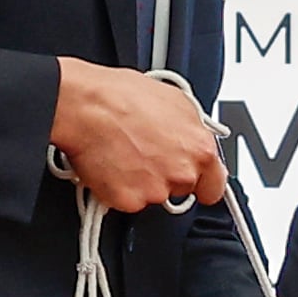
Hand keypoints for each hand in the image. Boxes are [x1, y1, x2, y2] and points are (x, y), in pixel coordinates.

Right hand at [49, 59, 223, 213]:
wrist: (82, 105)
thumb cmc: (120, 96)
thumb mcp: (173, 100)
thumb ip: (191, 128)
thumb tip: (192, 135)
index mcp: (200, 148)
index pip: (215, 186)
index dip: (203, 183)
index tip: (195, 183)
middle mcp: (182, 173)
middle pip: (182, 189)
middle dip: (166, 175)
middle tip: (144, 153)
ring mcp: (156, 190)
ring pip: (154, 195)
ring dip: (141, 181)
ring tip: (123, 151)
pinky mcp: (129, 201)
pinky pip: (128, 201)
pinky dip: (118, 188)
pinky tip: (111, 163)